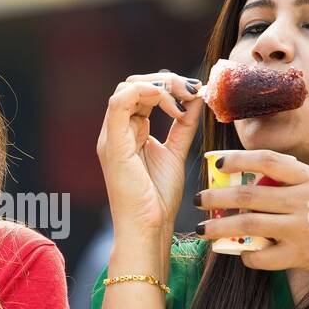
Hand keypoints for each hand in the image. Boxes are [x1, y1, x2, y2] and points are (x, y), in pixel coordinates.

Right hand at [97, 71, 203, 238]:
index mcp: (129, 132)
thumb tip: (197, 97)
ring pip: (127, 88)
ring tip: (184, 98)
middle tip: (192, 90)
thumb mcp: (176, 152)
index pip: (143, 92)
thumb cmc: (157, 199)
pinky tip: (170, 104)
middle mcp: (117, 131)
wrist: (148, 228)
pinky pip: (119, 103)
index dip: (170, 85)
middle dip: (166, 80)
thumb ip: (184, 125)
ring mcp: (111, 136)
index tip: (196, 93)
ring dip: (160, 85)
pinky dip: (146, 92)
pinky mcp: (112, 144)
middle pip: (135, 85)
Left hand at [193, 149, 308, 289]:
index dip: (238, 159)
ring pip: (248, 226)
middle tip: (199, 199)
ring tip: (203, 230)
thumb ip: (294, 180)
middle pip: (248, 196)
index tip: (216, 163)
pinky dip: (246, 256)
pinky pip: (263, 257)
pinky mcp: (302, 256)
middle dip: (217, 197)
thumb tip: (253, 179)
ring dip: (219, 227)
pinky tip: (241, 254)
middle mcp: (304, 200)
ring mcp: (302, 229)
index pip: (268, 161)